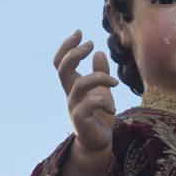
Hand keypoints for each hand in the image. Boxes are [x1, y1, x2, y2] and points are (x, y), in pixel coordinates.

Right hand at [54, 30, 118, 152]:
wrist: (99, 143)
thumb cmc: (99, 116)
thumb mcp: (103, 91)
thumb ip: (100, 73)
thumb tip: (99, 52)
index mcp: (73, 86)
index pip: (60, 63)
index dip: (66, 46)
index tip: (79, 32)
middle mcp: (70, 95)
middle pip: (62, 69)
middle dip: (74, 53)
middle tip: (91, 43)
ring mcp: (74, 108)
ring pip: (80, 85)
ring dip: (99, 78)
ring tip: (115, 83)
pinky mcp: (81, 121)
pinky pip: (89, 105)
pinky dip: (104, 102)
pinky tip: (112, 107)